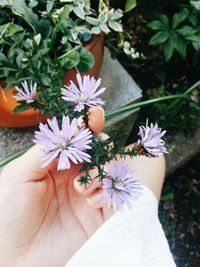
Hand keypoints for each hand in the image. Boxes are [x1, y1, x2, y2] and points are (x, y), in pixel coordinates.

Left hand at [0, 107, 112, 266]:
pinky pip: (116, 194)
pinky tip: (91, 202)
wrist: (15, 258)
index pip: (77, 140)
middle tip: (91, 152)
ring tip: (82, 188)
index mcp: (57, 165)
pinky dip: (109, 192)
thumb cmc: (9, 215)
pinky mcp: (100, 214)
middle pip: (99, 151)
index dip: (87, 126)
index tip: (95, 114)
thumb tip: (69, 128)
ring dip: (101, 171)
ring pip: (110, 169)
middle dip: (99, 147)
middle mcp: (75, 176)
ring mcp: (89, 195)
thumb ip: (44, 150)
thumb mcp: (19, 175)